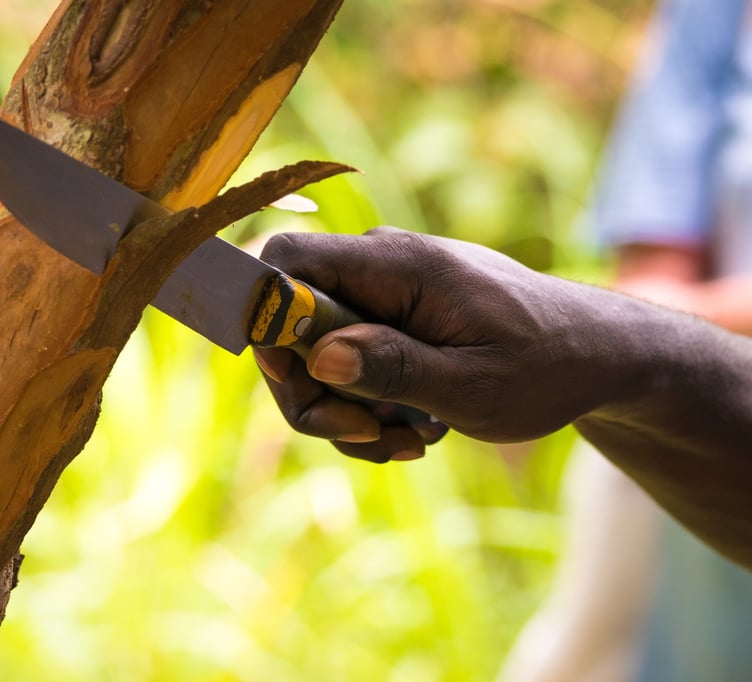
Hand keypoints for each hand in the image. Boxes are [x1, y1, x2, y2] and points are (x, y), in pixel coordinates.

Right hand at [254, 227, 608, 461]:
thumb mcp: (474, 385)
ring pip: (314, 354)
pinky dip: (365, 407)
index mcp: (397, 264)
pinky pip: (346, 363)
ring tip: (409, 440)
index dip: (265, 319)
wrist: (594, 355)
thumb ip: (395, 367)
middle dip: (313, 392)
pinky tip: (412, 430)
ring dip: (345, 411)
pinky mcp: (389, 319)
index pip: (284, 260)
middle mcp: (378, 267)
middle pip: (288, 323)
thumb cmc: (547, 366)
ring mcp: (382, 292)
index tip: (301, 381)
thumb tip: (317, 356)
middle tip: (368, 436)